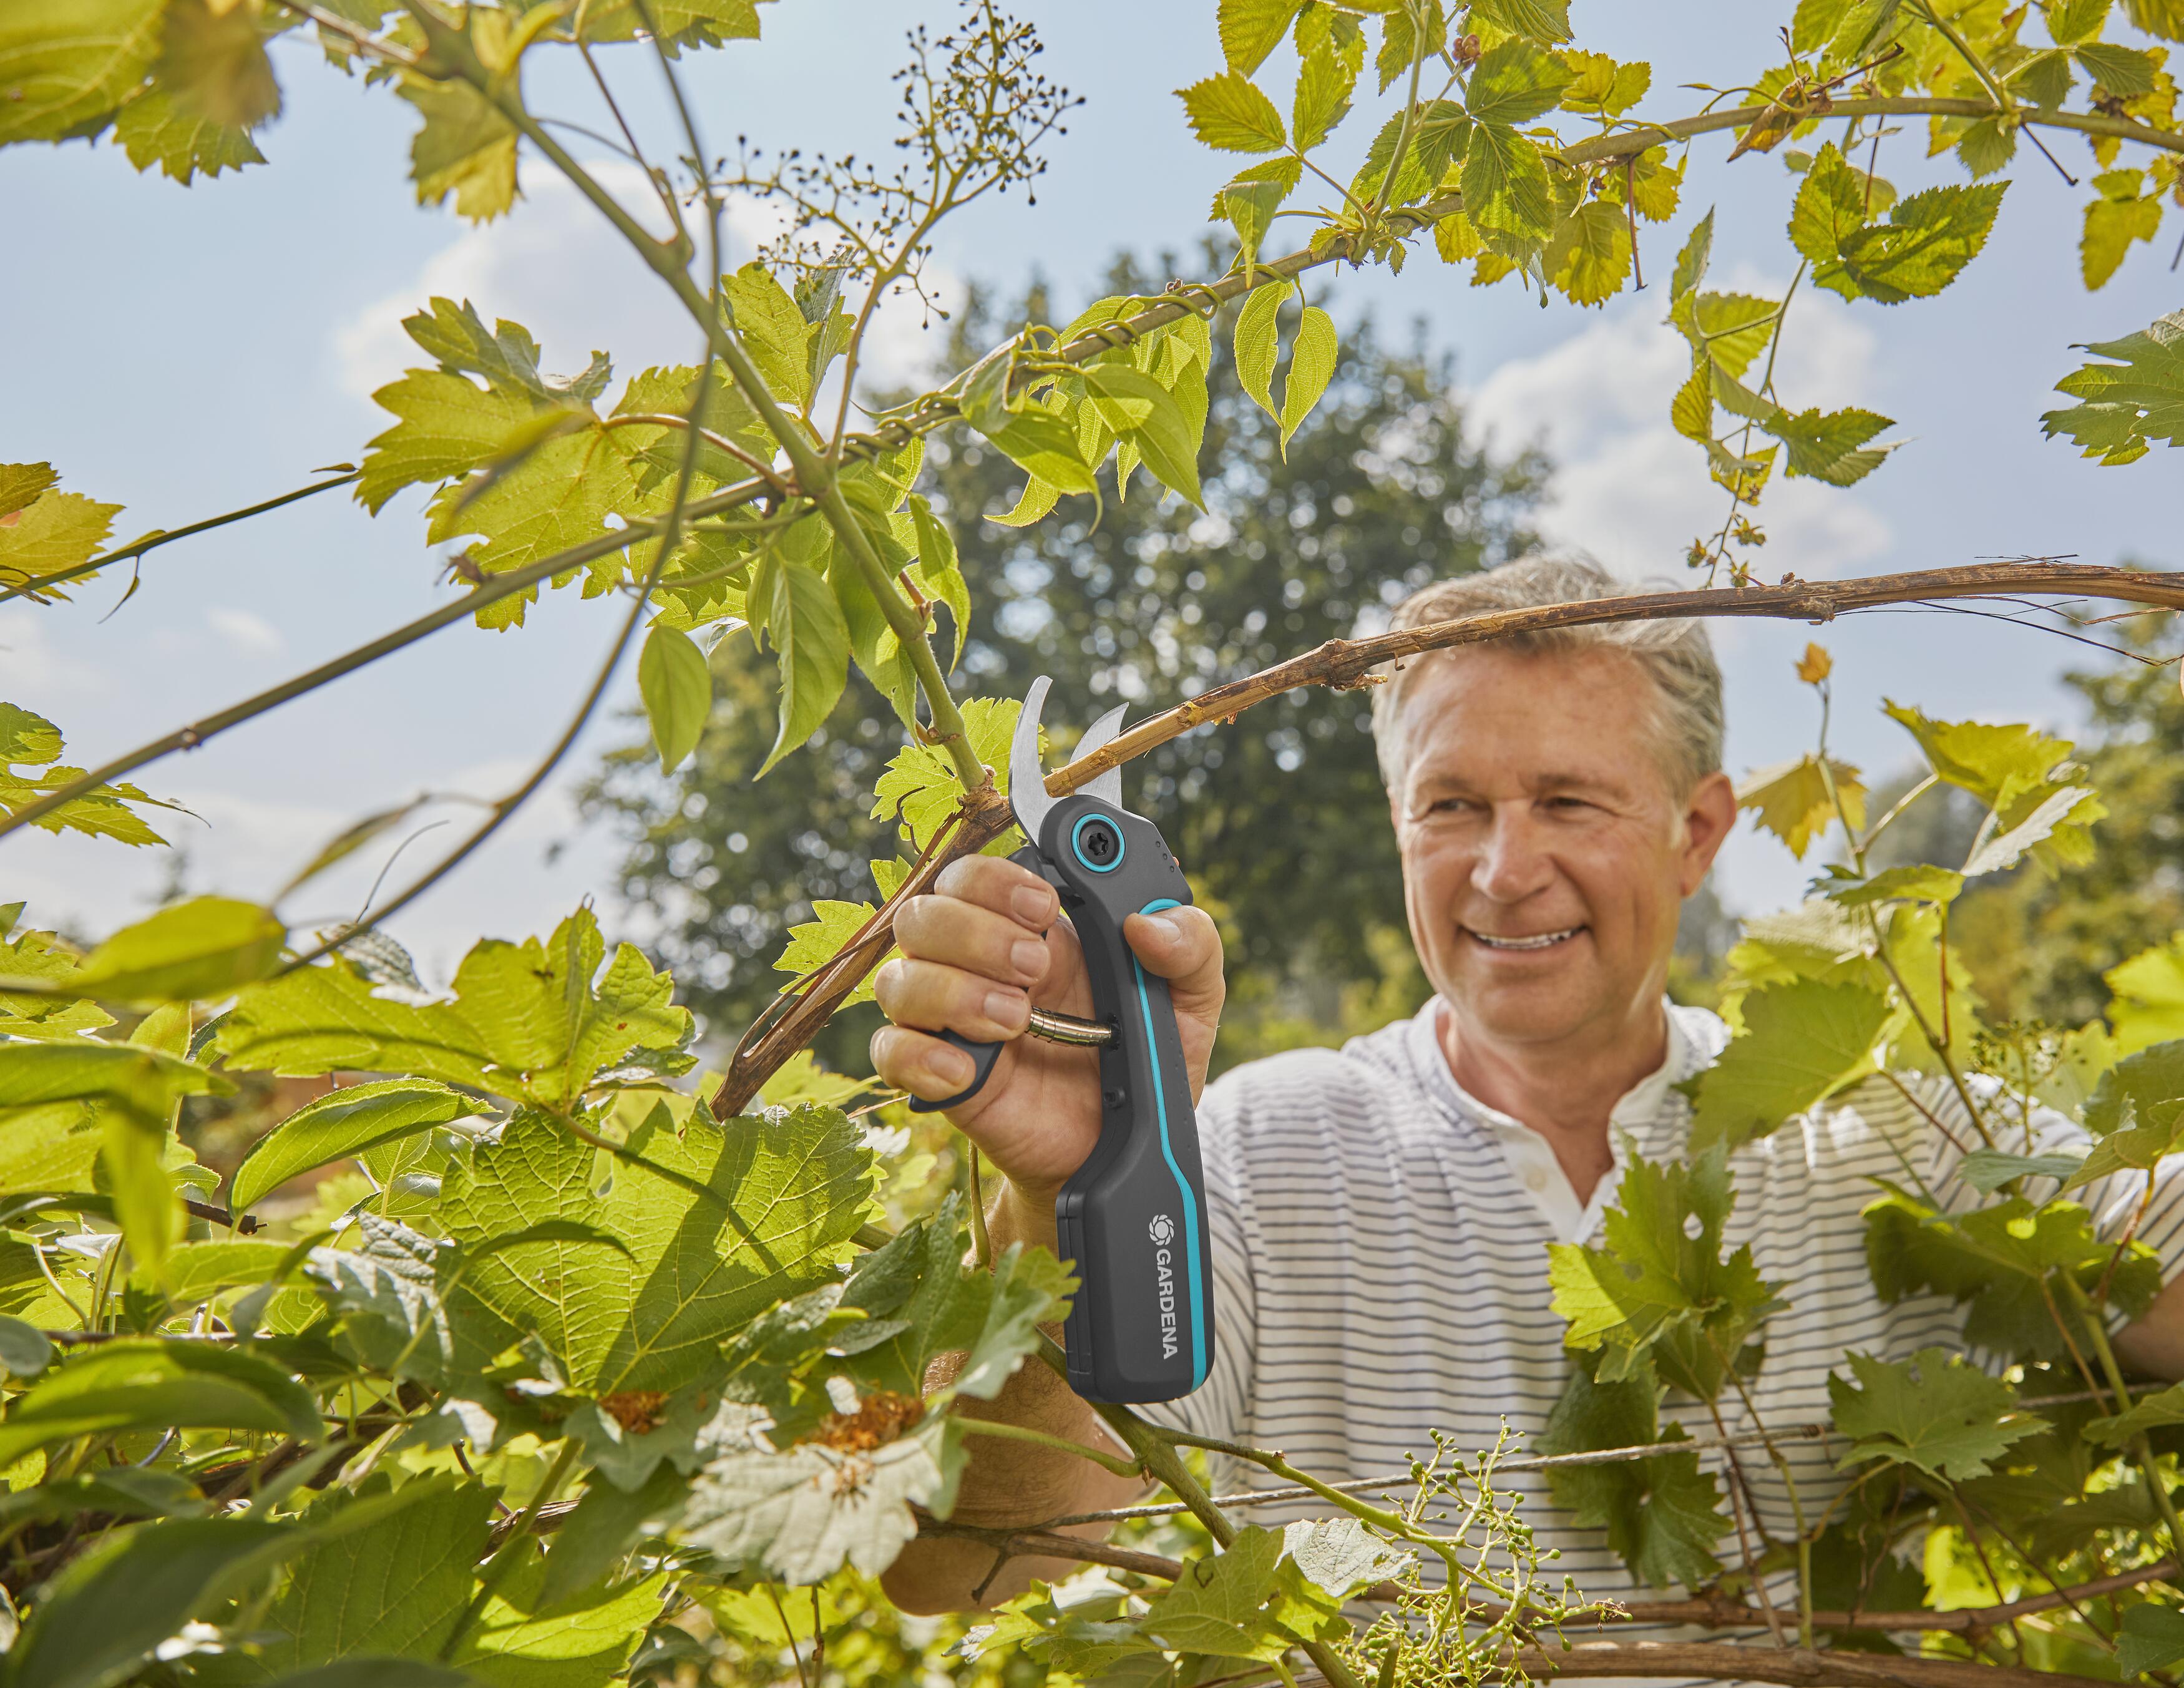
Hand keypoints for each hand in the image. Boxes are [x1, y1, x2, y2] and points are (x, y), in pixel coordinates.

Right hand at [870, 853, 1224, 1205]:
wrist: (1129, 1147)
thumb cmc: (1148, 1060)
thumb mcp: (1191, 1000)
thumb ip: (1192, 945)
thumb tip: (1147, 924)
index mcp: (1035, 930)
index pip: (977, 874)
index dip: (996, 879)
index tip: (1044, 906)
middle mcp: (981, 965)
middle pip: (924, 913)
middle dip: (975, 932)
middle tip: (1036, 969)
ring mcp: (955, 1020)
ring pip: (899, 978)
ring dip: (951, 990)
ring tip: (1016, 1021)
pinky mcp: (942, 1077)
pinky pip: (889, 1051)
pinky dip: (919, 1055)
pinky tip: (966, 1071)